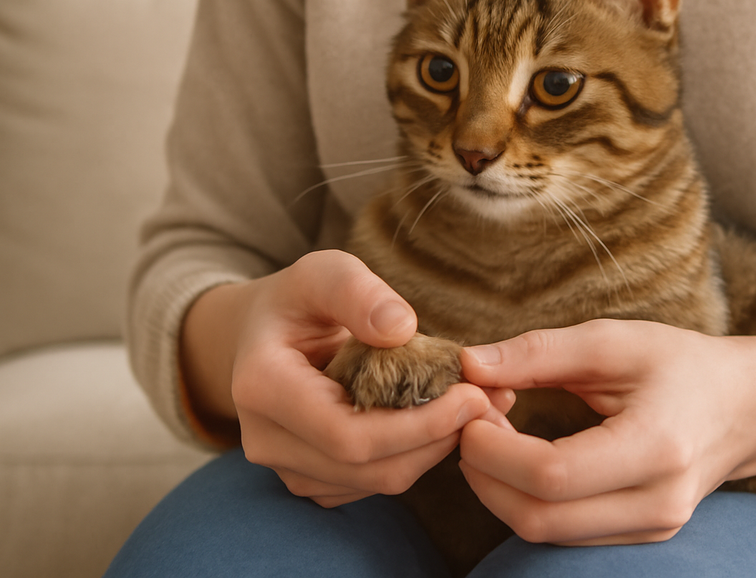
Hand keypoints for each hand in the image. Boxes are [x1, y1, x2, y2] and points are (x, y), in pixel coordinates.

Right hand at [182, 249, 510, 507]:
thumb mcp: (323, 272)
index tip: (472, 395)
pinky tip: (444, 419)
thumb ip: (357, 292)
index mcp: (263, 388)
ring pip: (378, 482)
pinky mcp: (314, 479)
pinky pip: (375, 483)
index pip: (349, 435)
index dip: (419, 425)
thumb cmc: (298, 300)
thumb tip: (400, 327)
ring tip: (478, 405)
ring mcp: (287, 467)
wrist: (263, 335)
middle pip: (370, 468)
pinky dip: (417, 455)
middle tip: (491, 401)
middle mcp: (266, 441)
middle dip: (438, 438)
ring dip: (436, 449)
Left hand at [457, 320, 755, 544]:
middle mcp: (657, 503)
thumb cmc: (681, 365)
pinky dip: (525, 499)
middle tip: (472, 423)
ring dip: (499, 489)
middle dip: (485, 474)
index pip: (552, 475)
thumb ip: (539, 352)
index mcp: (657, 447)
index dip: (494, 449)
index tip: (470, 411)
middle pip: (539, 518)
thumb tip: (468, 364)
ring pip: (544, 533)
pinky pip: (562, 533)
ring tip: (494, 434)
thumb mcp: (614, 341)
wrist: (745, 407)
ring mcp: (651, 529)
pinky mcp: (639, 537)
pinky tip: (521, 456)